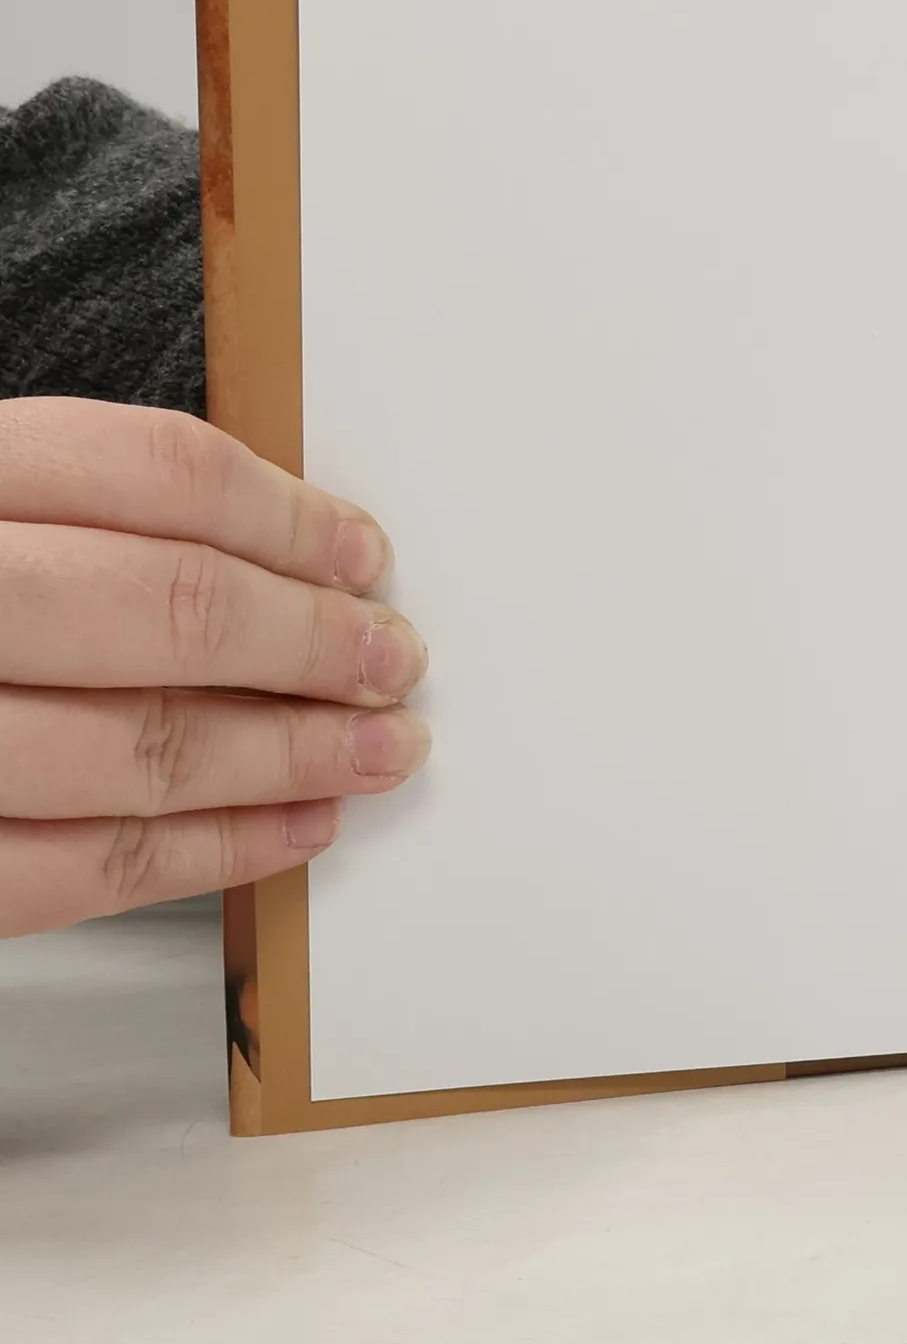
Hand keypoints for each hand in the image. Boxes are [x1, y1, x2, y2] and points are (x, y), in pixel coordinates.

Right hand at [0, 398, 428, 936]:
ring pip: (136, 750)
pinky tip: (293, 832)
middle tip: (393, 663)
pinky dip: (210, 855)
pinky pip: (76, 869)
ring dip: (288, 759)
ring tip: (375, 752)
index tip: (364, 556)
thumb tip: (288, 555)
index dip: (289, 517)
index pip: (157, 474)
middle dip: (311, 646)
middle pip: (165, 608)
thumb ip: (89, 515)